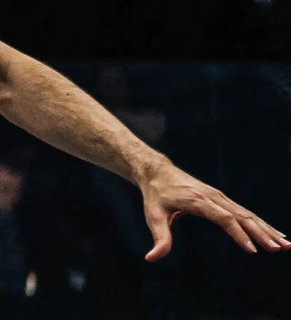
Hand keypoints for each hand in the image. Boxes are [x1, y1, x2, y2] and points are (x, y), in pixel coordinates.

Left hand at [140, 160, 290, 260]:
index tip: (252, 250)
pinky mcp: (221, 198)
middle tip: (279, 249)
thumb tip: (151, 258)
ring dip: (266, 229)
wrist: (157, 171)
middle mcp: (212, 197)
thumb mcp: (153, 215)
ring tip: (286, 245)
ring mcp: (218, 197)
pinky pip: (244, 212)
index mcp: (198, 201)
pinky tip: (275, 234)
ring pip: (246, 214)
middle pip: (241, 216)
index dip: (238, 233)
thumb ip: (158, 237)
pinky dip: (260, 223)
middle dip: (261, 233)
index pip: (222, 218)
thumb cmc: (155, 194)